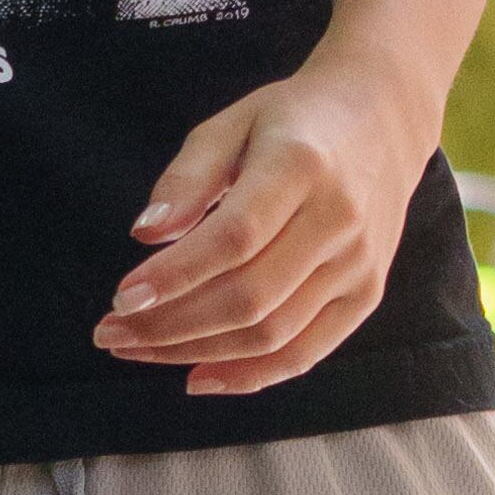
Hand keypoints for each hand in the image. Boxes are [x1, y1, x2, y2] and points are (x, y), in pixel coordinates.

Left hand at [96, 49, 432, 394]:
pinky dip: (249, 375)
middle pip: (248, 298)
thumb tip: (146, 233)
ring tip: (138, 348)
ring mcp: (358, 263)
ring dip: (195, 352)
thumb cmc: (293, 121)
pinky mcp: (367, 294)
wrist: (383, 119)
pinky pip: (305, 352)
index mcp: (302, 165)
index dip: (175, 276)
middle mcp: (338, 220)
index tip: (121, 299)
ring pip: (270, 334)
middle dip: (170, 325)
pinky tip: (197, 376)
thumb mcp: (233, 123)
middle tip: (111, 333)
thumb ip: (188, 176)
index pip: (235, 238)